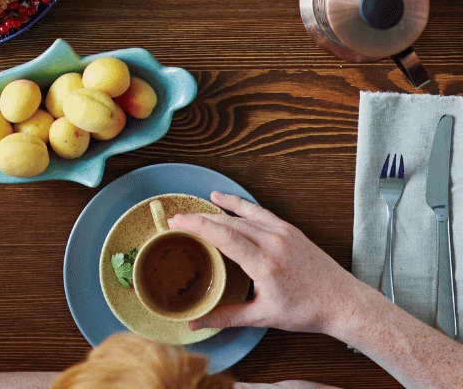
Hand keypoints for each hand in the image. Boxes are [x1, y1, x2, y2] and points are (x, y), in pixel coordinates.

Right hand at [169, 191, 364, 335]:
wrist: (343, 302)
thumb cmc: (306, 311)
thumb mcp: (263, 316)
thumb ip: (226, 317)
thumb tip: (195, 323)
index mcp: (265, 263)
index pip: (223, 236)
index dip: (197, 226)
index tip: (176, 223)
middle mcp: (273, 242)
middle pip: (228, 222)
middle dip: (199, 219)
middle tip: (176, 221)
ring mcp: (282, 232)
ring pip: (241, 215)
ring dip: (215, 212)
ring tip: (193, 211)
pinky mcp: (289, 229)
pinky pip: (257, 210)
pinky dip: (237, 204)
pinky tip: (222, 198)